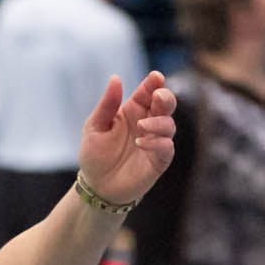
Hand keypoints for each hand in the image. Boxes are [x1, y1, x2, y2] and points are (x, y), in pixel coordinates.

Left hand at [76, 71, 176, 208]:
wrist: (97, 187)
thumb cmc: (95, 155)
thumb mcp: (95, 127)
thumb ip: (107, 104)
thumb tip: (115, 78)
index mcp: (133, 110)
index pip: (149, 91)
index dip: (154, 82)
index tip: (156, 77)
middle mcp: (148, 122)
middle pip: (166, 104)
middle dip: (165, 97)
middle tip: (158, 97)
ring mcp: (155, 141)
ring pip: (169, 124)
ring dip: (159, 122)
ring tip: (141, 127)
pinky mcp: (159, 159)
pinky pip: (166, 147)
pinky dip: (158, 143)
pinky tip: (142, 142)